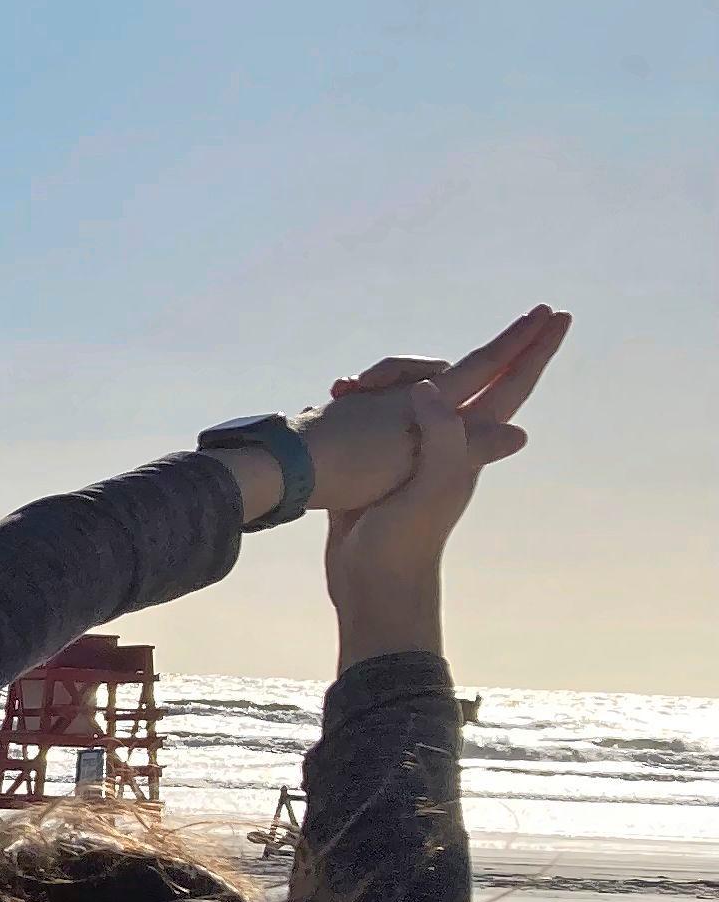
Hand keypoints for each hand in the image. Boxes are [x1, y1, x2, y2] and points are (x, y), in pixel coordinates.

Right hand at [316, 310, 564, 662]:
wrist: (371, 585)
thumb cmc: (404, 541)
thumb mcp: (430, 486)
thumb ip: (441, 436)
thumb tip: (436, 387)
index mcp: (465, 445)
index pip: (509, 388)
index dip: (532, 352)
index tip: (558, 316)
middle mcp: (446, 444)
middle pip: (473, 383)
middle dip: (500, 351)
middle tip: (533, 317)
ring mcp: (412, 455)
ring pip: (418, 396)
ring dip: (399, 376)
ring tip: (357, 381)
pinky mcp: (377, 465)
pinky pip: (381, 417)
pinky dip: (366, 400)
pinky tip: (343, 399)